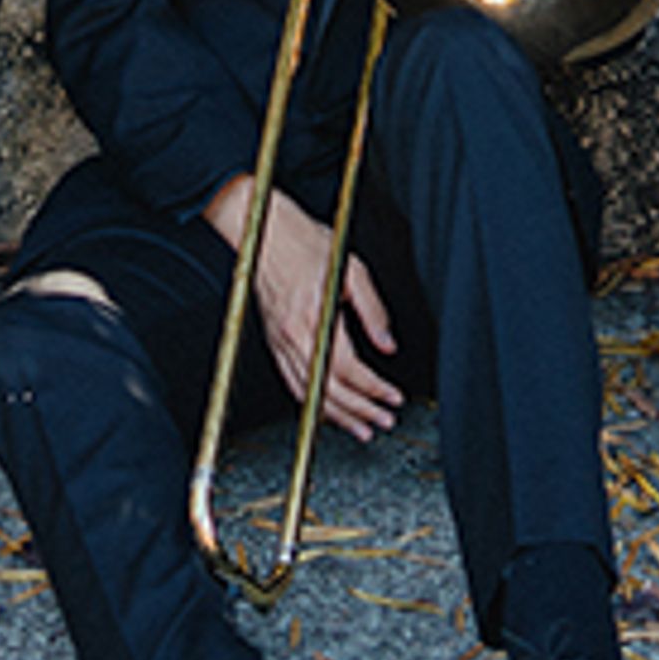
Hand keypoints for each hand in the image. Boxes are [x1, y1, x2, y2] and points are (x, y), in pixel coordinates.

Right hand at [207, 181, 401, 440]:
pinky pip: (291, 382)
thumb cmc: (305, 242)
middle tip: (384, 421)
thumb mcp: (352, 269)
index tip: (394, 397)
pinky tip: (329, 410)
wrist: (265, 231)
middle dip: (360, 410)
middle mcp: (292, 334)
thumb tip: (388, 344)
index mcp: (313, 316)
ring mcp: (278, 341)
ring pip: (307, 393)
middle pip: (327, 389)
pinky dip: (312, 403)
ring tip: (362, 428)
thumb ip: (373, 311)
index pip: (347, 368)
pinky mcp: (272, 342)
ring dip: (336, 416)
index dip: (373, 388)